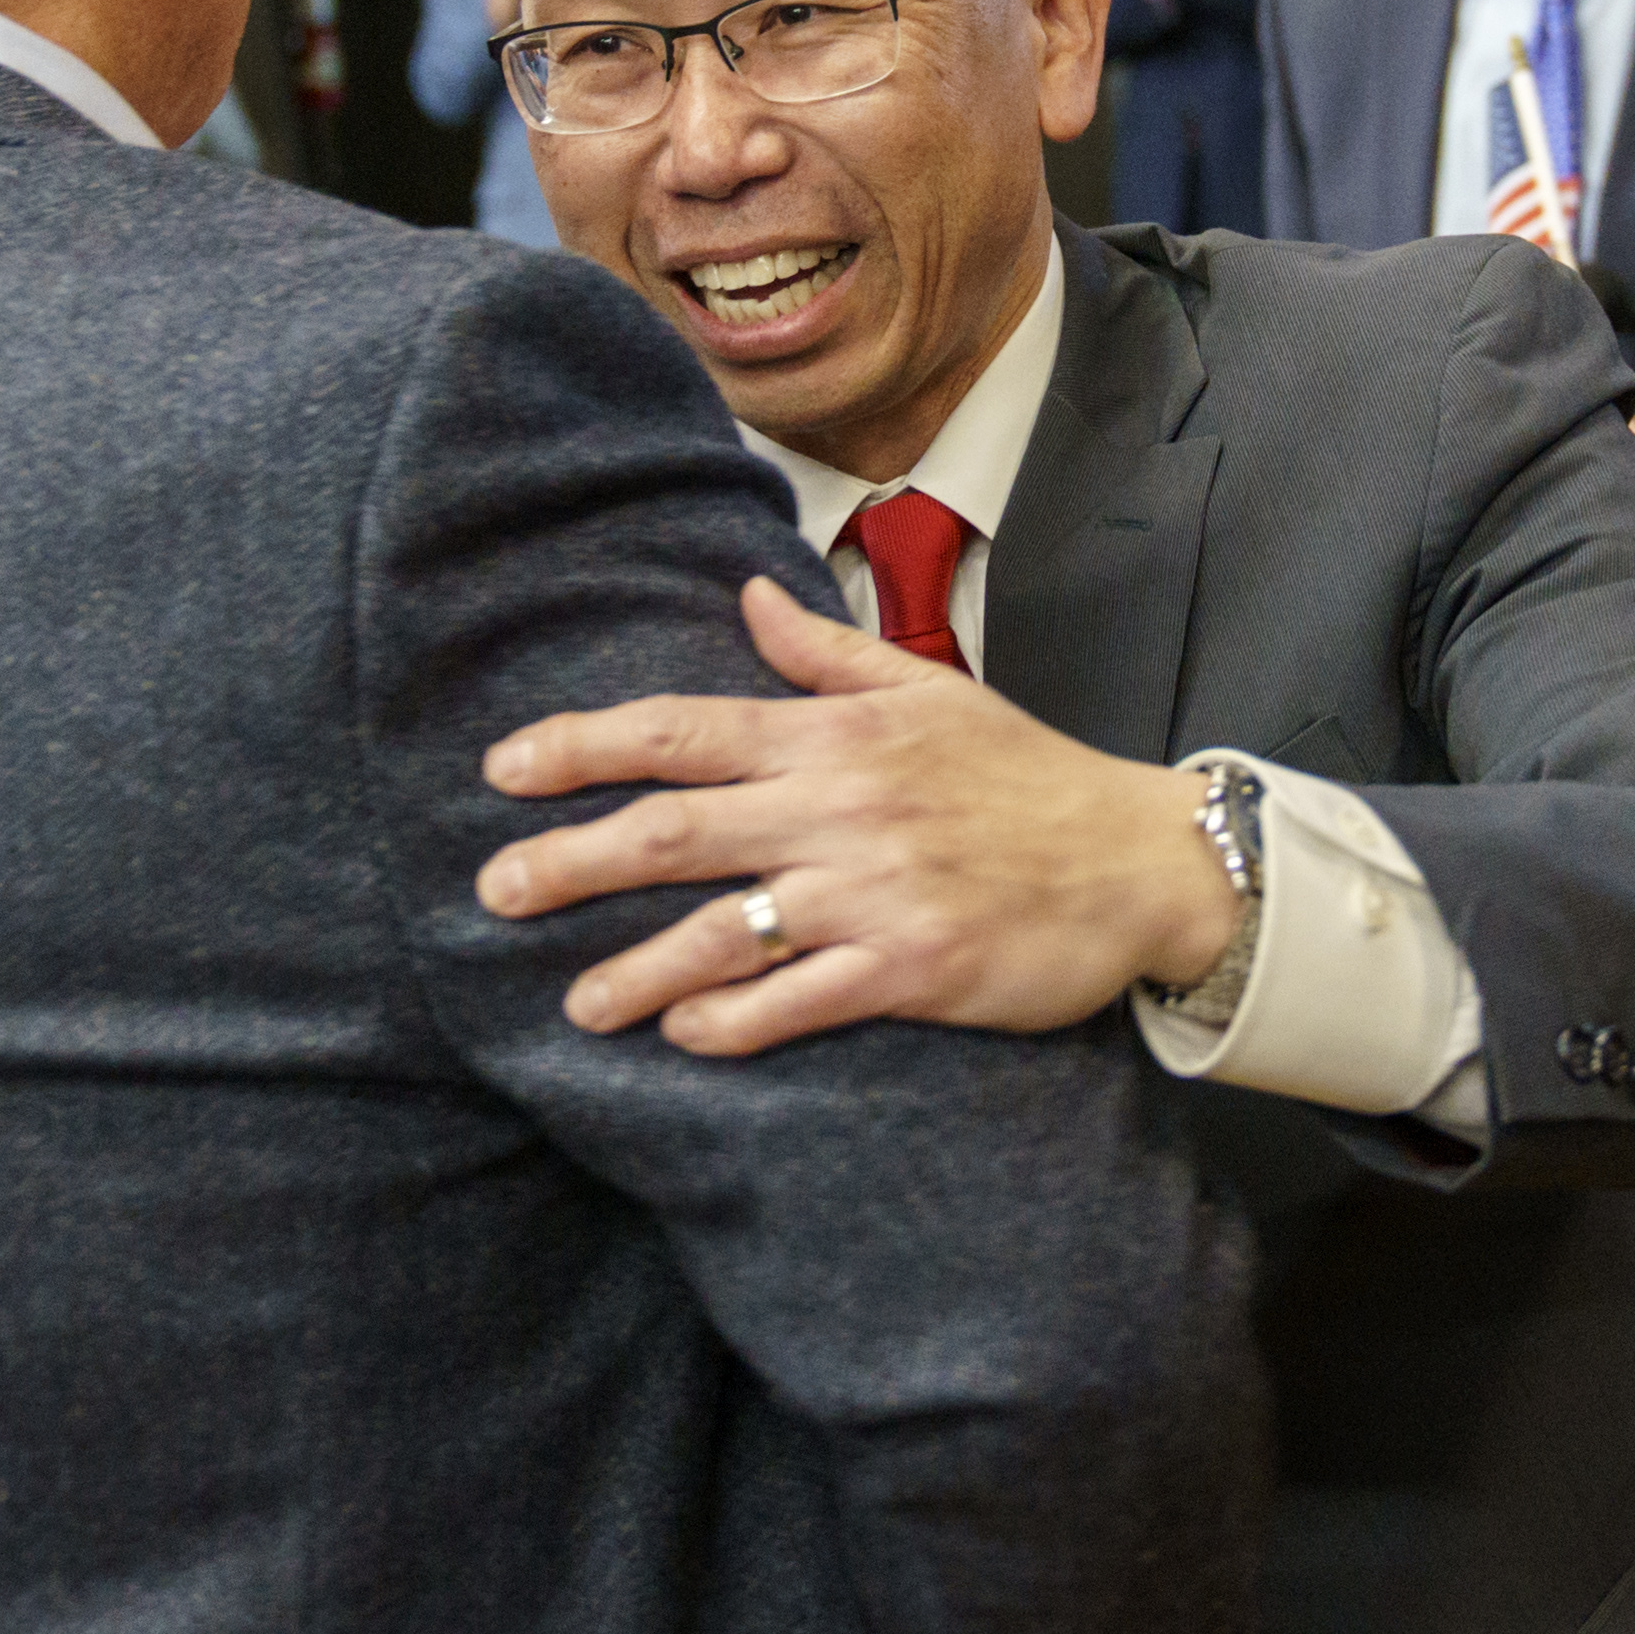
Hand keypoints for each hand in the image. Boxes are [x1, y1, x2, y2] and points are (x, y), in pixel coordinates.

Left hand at [479, 578, 1240, 1054]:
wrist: (1138, 860)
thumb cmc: (1029, 778)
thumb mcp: (930, 692)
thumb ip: (826, 655)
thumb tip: (746, 596)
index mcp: (838, 737)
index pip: (684, 731)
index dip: (584, 745)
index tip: (506, 768)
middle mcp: (842, 809)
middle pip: (676, 831)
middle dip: (572, 860)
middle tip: (495, 891)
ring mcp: (876, 892)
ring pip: (725, 930)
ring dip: (637, 969)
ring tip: (576, 1003)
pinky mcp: (913, 969)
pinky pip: (801, 1000)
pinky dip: (735, 1021)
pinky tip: (686, 1036)